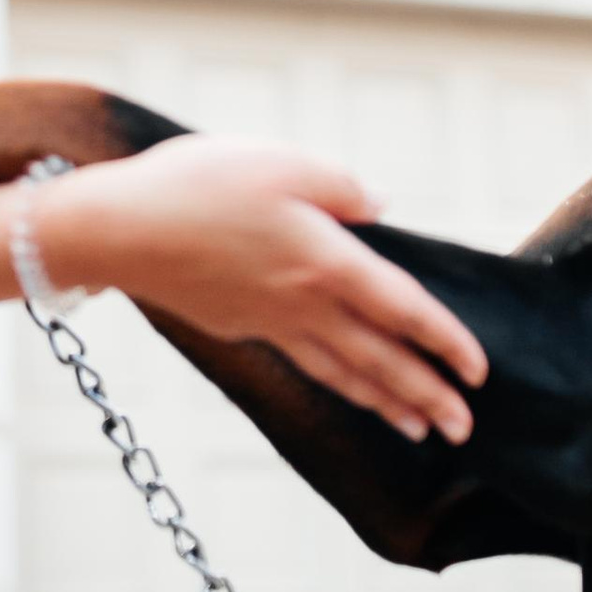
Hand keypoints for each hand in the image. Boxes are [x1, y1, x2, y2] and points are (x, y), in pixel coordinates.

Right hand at [39, 139, 487, 441]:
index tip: (478, 373)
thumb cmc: (195, 185)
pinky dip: (338, 382)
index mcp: (325, 261)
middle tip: (464, 429)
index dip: (445, 342)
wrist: (114, 230)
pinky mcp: (237, 323)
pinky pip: (305, 362)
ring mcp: (268, 321)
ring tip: (419, 430)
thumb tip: (378, 208)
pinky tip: (345, 386)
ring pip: (342, 372)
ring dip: (386, 402)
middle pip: (379, 359)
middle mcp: (303, 303)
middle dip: (427, 396)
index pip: (403, 310)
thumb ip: (339, 187)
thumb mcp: (280, 161)